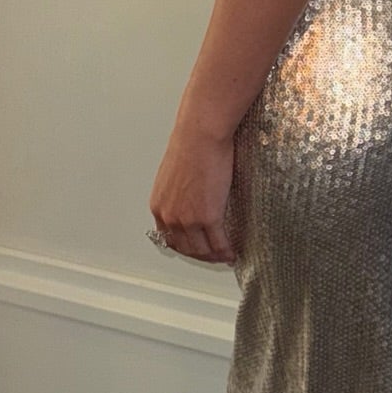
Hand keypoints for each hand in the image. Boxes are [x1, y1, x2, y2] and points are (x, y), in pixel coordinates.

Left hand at [149, 124, 236, 265]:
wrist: (201, 136)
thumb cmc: (190, 145)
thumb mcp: (173, 175)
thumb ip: (177, 194)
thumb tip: (188, 200)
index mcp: (159, 206)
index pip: (169, 238)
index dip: (185, 247)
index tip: (195, 248)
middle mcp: (170, 217)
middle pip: (185, 248)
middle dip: (200, 255)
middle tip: (212, 256)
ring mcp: (189, 219)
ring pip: (202, 250)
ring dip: (214, 257)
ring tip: (224, 256)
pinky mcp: (208, 217)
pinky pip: (218, 243)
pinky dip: (226, 251)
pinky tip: (232, 252)